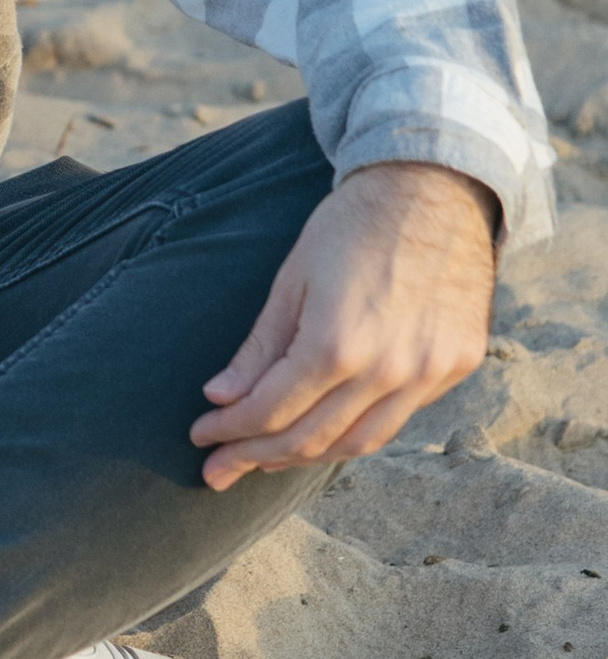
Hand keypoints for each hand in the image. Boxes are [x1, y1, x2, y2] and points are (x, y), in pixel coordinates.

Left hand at [191, 161, 498, 485]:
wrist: (435, 188)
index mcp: (336, 344)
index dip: (230, 430)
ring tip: (266, 460)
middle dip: (256, 458)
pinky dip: (357, 432)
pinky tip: (326, 430)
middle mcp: (387, 370)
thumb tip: (221, 398)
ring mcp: (428, 373)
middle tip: (218, 471)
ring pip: (359, 443)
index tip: (201, 436)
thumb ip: (260, 347)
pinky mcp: (457, 366)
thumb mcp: (293, 279)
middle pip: (311, 438)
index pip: (270, 411)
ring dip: (307, 457)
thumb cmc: (352, 225)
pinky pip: (400, 418)